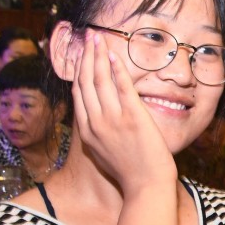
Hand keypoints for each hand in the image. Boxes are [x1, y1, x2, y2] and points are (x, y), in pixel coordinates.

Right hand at [70, 32, 175, 192]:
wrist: (146, 186)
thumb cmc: (130, 173)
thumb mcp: (104, 154)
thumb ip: (98, 135)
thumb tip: (95, 120)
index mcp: (88, 132)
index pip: (79, 94)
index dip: (78, 72)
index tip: (80, 56)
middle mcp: (96, 123)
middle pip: (86, 82)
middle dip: (86, 57)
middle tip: (87, 38)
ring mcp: (114, 120)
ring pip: (100, 80)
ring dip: (98, 56)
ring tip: (98, 39)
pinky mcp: (133, 117)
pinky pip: (122, 87)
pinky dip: (117, 69)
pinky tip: (114, 56)